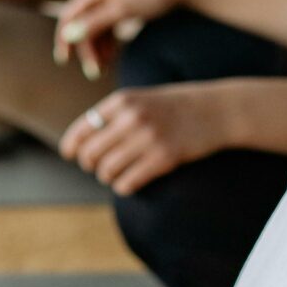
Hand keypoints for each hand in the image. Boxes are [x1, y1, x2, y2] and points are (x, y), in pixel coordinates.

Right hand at [54, 0, 180, 79]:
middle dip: (86, 49)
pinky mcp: (121, 7)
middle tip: (95, 72)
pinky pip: (106, 28)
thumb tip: (68, 34)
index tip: (65, 61)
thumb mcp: (121, 10)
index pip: (69, 15)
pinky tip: (112, 57)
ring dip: (97, 49)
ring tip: (105, 68)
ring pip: (94, 29)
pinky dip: (107, 43)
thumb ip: (94, 22)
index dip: (64, 38)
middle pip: (81, 25)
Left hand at [58, 84, 234, 194]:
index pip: (83, 128)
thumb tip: (82, 142)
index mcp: (123, 101)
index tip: (70, 155)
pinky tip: (127, 183)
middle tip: (97, 167)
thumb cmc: (176, 107)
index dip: (71, 146)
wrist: (216, 110)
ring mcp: (148, 138)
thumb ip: (115, 114)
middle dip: (89, 164)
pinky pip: (127, 182)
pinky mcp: (163, 159)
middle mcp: (132, 118)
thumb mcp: (142, 99)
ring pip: (106, 170)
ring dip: (106, 177)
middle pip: (90, 153)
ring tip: (115, 174)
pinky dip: (123, 186)